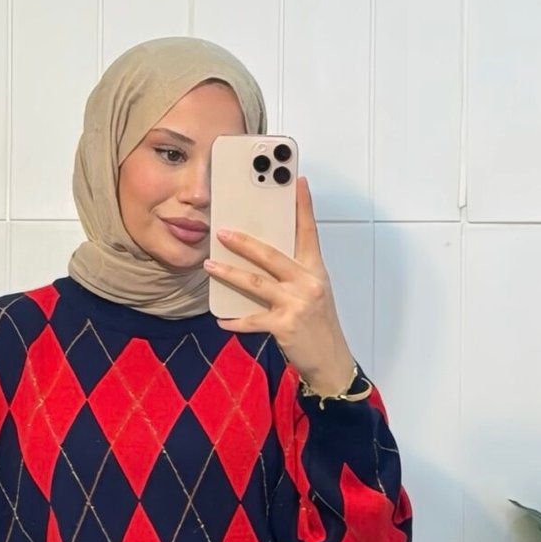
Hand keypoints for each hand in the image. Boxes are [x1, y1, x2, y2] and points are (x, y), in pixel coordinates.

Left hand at [206, 174, 357, 394]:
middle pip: (271, 255)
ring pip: (255, 283)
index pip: (309, 231)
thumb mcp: (313, 292)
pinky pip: (252, 320)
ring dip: (229, 273)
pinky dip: (234, 320)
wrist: (330, 360)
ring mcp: (296, 304)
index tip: (296, 181)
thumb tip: (261, 257)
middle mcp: (308, 283)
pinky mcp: (285, 325)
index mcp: (315, 270)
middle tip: (222, 231)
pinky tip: (220, 319)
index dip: (303, 205)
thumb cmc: (319, 324)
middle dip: (244, 242)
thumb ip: (293, 273)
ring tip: (209, 265)